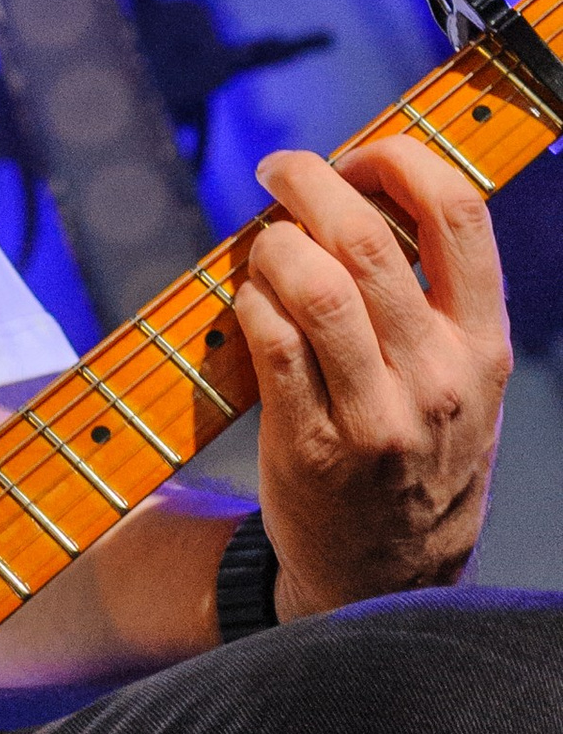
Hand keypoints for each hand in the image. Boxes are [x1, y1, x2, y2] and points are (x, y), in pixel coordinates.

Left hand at [232, 139, 509, 616]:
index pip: (460, 214)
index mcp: (484, 345)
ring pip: (316, 286)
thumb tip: (356, 189)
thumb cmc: (418, 453)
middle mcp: (440, 378)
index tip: (359, 155)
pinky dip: (249, 301)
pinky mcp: (310, 449)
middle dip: (311, 182)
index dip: (399, 159)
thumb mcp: (463, 380)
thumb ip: (432, 297)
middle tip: (279, 170)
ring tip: (264, 243)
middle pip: (368, 239)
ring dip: (273, 244)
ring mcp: (377, 418)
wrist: (390, 577)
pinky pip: (270, 341)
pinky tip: (249, 299)